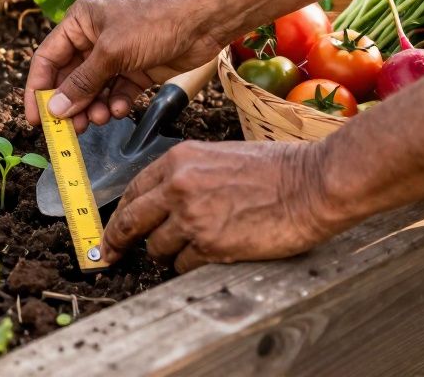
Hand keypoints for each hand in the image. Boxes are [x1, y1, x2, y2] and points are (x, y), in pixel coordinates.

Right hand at [24, 0, 222, 128]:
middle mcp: (94, 38)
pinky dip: (114, 104)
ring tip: (96, 120)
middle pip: (69, 78)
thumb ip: (82, 82)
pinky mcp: (136, 70)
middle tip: (68, 130)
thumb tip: (54, 109)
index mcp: (80, 22)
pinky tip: (118, 110)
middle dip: (69, 104)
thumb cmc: (154, 22)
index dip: (39, 88)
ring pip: (93, 90)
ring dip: (91, 107)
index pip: (47, 58)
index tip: (35, 118)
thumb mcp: (112, 52)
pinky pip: (116, 93)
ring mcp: (116, 55)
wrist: (203, 21)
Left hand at [100, 140, 347, 271]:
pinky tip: (209, 257)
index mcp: (178, 161)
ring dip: (167, 254)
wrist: (312, 184)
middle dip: (117, 242)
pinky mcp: (210, 245)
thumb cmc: (277, 169)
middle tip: (111, 255)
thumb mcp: (219, 157)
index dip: (119, 215)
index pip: (133, 191)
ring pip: (157, 248)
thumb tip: (164, 202)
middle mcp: (178, 187)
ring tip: (190, 250)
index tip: (111, 230)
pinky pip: (183, 264)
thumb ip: (187, 177)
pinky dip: (190, 265)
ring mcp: (192, 217)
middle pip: (130, 222)